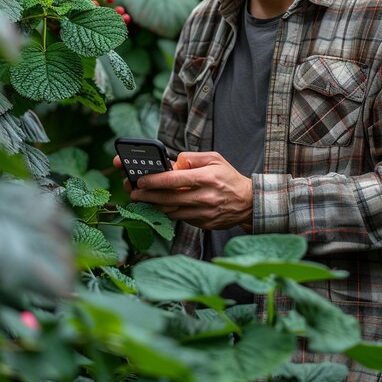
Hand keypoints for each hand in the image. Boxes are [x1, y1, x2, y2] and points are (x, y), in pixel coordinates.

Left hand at [117, 151, 252, 230]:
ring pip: (171, 211)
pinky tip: (157, 206)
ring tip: (140, 198)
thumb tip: (173, 163)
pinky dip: (166, 212)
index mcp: (206, 178)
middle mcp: (204, 197)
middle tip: (133, 191)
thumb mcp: (215, 159)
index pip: (174, 180)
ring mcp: (203, 213)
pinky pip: (179, 219)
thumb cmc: (228, 177)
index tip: (140, 179)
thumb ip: (192, 158)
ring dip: (153, 205)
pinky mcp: (202, 224)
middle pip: (168, 198)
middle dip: (146, 195)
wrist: (248, 202)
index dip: (154, 180)